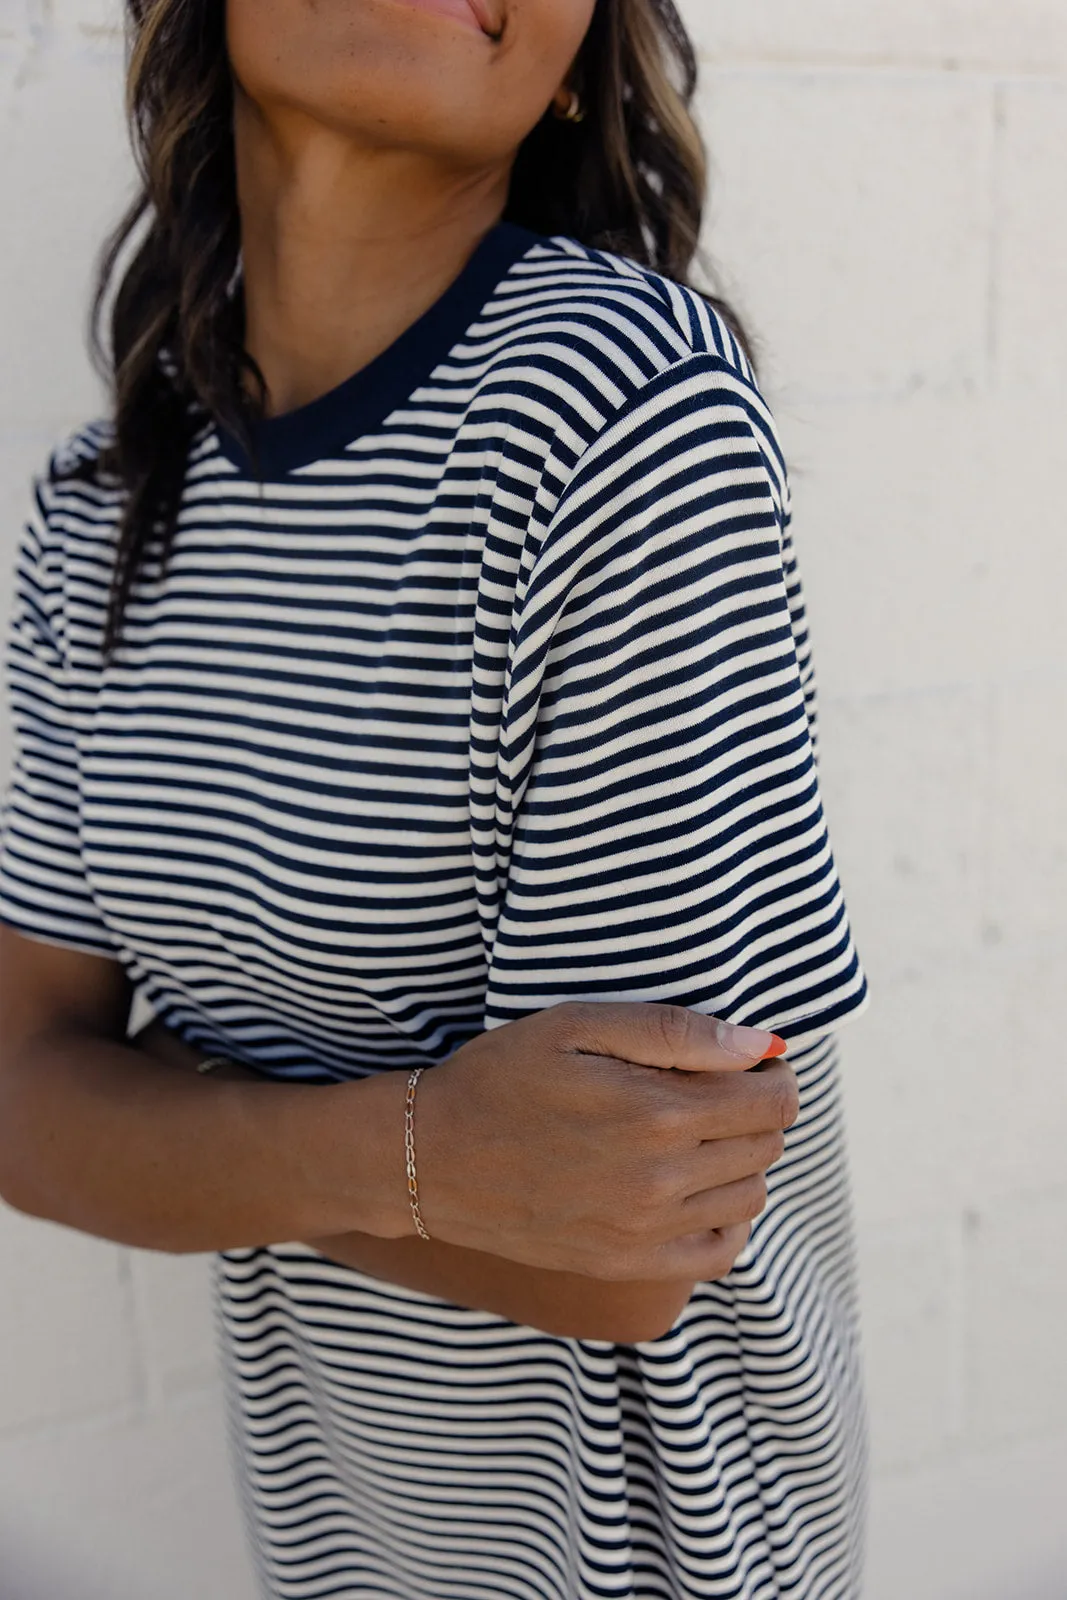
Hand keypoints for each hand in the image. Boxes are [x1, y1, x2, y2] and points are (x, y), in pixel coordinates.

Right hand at [417, 1002, 797, 1282]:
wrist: (431, 1159)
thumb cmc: (502, 1077)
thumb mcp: (577, 1026)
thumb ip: (675, 1031)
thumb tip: (761, 1044)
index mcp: (656, 1112)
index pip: (771, 1099)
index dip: (773, 1073)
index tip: (751, 1060)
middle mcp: (662, 1179)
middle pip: (768, 1145)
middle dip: (761, 1109)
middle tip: (723, 1087)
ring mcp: (647, 1232)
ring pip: (751, 1194)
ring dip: (746, 1158)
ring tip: (704, 1131)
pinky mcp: (628, 1264)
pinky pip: (720, 1252)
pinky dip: (727, 1217)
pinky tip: (698, 1187)